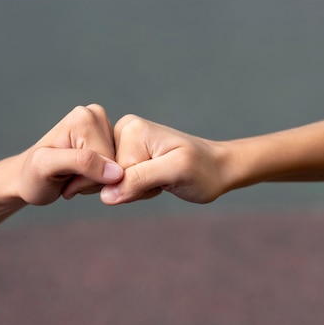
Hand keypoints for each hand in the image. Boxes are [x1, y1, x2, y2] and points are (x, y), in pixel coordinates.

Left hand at [17, 104, 122, 204]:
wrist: (25, 177)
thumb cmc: (33, 175)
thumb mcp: (47, 167)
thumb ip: (82, 163)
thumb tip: (117, 172)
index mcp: (85, 117)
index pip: (108, 160)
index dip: (90, 178)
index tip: (65, 176)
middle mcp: (97, 116)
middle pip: (115, 162)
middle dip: (93, 179)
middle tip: (68, 177)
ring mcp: (103, 126)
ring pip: (117, 168)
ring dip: (95, 181)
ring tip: (71, 176)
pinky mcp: (106, 139)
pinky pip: (116, 169)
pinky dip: (98, 180)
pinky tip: (80, 175)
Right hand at [100, 115, 227, 204]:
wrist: (218, 167)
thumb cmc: (202, 170)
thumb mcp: (175, 172)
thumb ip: (139, 180)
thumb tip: (105, 195)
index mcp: (130, 129)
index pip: (113, 173)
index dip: (136, 186)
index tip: (162, 176)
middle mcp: (122, 130)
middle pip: (111, 177)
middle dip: (137, 188)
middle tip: (164, 178)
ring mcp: (124, 142)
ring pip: (115, 182)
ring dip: (140, 189)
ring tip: (163, 178)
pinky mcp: (128, 154)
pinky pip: (122, 183)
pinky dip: (140, 189)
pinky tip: (158, 180)